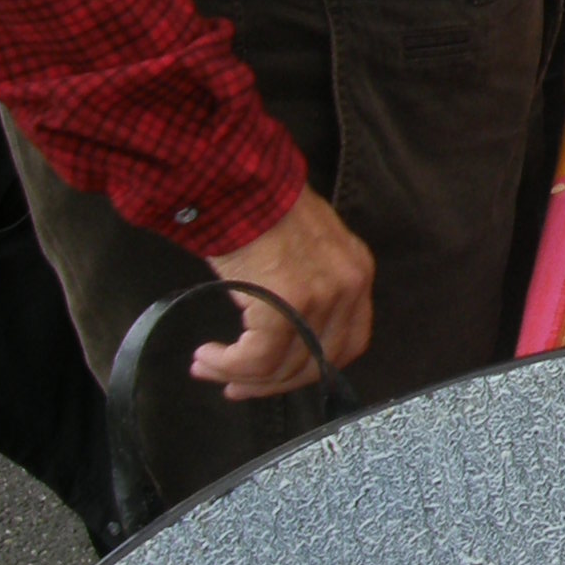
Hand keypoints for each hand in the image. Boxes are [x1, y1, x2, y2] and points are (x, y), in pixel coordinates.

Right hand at [195, 185, 374, 400]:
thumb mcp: (302, 247)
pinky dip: (230, 365)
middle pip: (317, 363)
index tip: (274, 376)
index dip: (308, 370)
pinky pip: (259, 358)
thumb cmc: (258, 207)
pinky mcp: (286, 303)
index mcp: (355, 271)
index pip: (345, 343)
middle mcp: (347, 286)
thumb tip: (281, 337)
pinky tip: (208, 357)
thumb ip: (306, 287)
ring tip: (209, 367)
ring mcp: (320, 296)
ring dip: (242, 376)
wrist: (236, 180)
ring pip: (284, 366)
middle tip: (236, 385)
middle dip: (272, 382)